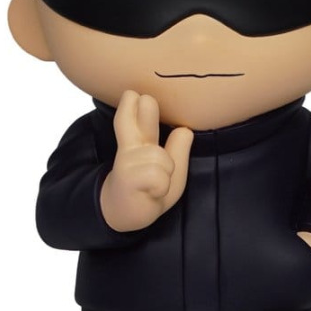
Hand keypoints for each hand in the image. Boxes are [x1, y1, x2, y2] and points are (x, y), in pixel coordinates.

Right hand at [100, 90, 193, 231]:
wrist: (127, 216)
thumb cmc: (150, 191)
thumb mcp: (172, 172)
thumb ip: (178, 152)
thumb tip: (185, 130)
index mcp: (140, 143)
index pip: (133, 119)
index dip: (131, 107)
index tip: (131, 95)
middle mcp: (130, 149)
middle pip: (130, 123)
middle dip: (141, 110)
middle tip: (141, 97)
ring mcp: (125, 162)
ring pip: (159, 157)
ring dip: (165, 170)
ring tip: (159, 184)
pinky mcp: (126, 178)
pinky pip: (157, 176)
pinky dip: (161, 185)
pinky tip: (154, 191)